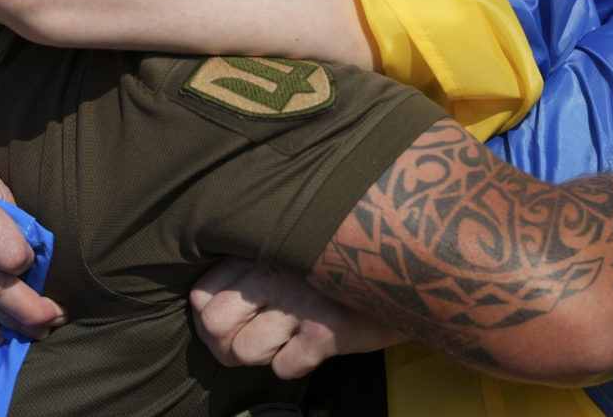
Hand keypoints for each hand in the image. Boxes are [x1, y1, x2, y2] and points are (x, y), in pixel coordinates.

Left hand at [190, 257, 404, 378]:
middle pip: (214, 325)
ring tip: (287, 339)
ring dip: (265, 354)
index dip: (209, 317)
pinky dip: (295, 364)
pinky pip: (285, 367)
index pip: (201, 295)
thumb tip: (207, 309)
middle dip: (229, 343)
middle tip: (255, 337)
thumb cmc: (342, 259)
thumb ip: (251, 266)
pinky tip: (311, 345)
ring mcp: (300, 301)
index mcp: (260, 248)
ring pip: (245, 351)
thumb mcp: (292, 247)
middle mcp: (274, 271)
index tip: (234, 317)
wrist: (411, 264)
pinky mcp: (329, 329)